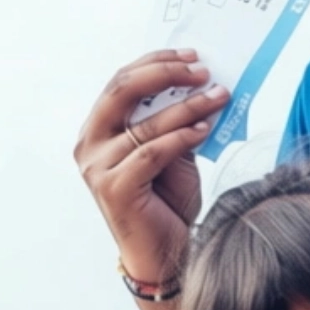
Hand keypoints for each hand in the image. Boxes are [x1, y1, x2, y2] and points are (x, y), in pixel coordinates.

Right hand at [74, 50, 231, 283]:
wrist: (164, 253)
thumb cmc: (168, 202)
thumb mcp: (175, 154)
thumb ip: (177, 123)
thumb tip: (204, 86)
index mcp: (98, 130)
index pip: (121, 82)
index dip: (155, 63)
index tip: (192, 56)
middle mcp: (89, 144)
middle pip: (122, 91)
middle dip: (166, 74)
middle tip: (202, 71)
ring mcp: (98, 167)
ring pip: (145, 124)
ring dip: (188, 107)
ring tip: (219, 97)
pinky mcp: (114, 188)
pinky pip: (152, 152)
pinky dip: (182, 137)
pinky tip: (205, 129)